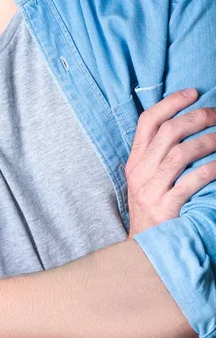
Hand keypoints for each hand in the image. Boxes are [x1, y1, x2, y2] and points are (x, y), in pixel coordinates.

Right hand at [126, 87, 215, 238]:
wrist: (146, 251)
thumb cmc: (153, 210)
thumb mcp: (146, 180)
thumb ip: (157, 155)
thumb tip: (183, 127)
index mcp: (134, 161)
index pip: (147, 121)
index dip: (170, 103)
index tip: (192, 92)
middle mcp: (139, 172)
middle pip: (167, 133)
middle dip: (196, 118)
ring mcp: (151, 190)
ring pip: (180, 154)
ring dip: (208, 141)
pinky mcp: (167, 208)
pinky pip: (191, 182)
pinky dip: (210, 169)